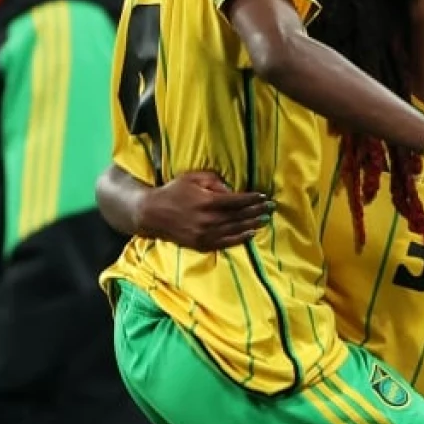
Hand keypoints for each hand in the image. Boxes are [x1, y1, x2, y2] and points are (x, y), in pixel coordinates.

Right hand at [137, 171, 273, 249]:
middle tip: (271, 208)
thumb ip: (214, 182)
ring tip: (265, 220)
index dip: (252, 199)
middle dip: (257, 211)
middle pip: (239, 216)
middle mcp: (208, 220)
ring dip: (252, 225)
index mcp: (207, 202)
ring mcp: (204, 235)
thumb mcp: (193, 178)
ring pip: (235, 231)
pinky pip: (225, 243)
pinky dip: (239, 239)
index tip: (264, 197)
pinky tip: (250, 235)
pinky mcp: (201, 245)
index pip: (237, 201)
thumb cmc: (174, 191)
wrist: (151, 214)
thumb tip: (232, 190)